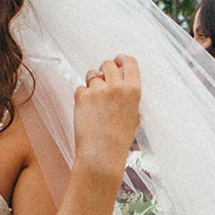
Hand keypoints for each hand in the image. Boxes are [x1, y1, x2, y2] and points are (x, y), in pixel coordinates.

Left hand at [73, 55, 141, 175]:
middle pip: (107, 64)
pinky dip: (82, 97)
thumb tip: (122, 81)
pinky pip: (80, 88)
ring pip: (92, 75)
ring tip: (94, 103)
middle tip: (102, 83)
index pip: (128, 62)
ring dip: (92, 84)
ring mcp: (98, 90)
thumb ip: (129, 96)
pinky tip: (87, 112)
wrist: (102, 154)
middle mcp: (117, 86)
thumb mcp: (134, 115)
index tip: (116, 61)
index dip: (121, 60)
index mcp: (133, 90)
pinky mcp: (82, 96)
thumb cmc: (119, 139)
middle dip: (104, 71)